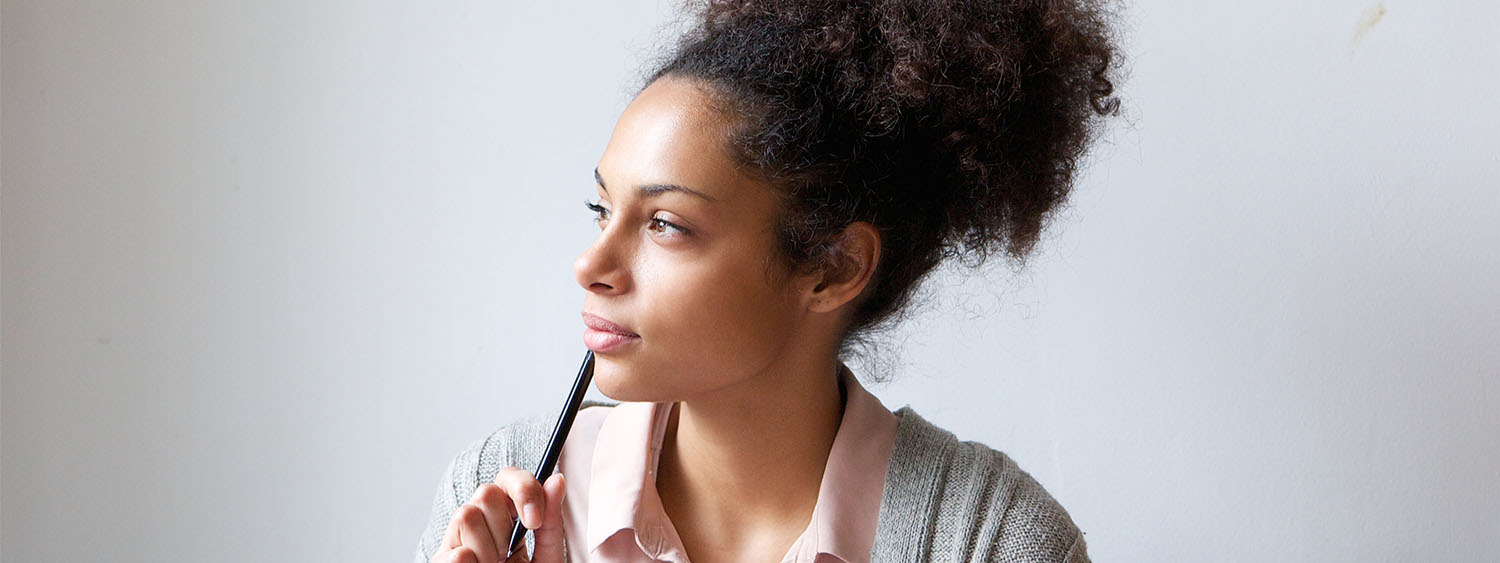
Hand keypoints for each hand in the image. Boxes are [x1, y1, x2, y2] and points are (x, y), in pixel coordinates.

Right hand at [430, 467, 565, 562]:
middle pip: (486, 492)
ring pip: (466, 515)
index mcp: (507, 516)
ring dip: (488, 549)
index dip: (523, 490)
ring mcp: (457, 540)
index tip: (534, 521)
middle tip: (509, 555)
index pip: (508, 478)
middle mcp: (480, 522)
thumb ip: (551, 523)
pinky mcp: (441, 560)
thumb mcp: (547, 557)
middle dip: (503, 525)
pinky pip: (456, 552)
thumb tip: (556, 480)